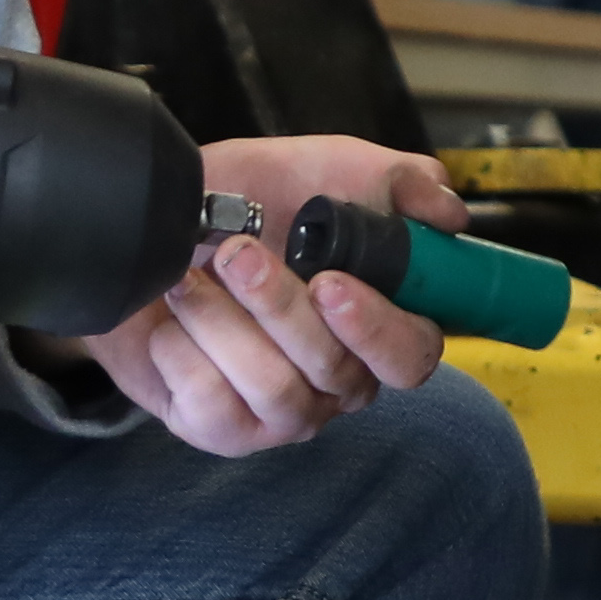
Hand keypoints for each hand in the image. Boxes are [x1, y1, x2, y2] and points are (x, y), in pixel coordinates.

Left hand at [78, 134, 455, 457]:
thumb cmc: (242, 207)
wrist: (150, 229)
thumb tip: (450, 211)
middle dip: (278, 304)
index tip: (330, 283)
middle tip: (237, 253)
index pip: (411, 356)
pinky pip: (214, 409)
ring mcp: (283, 411)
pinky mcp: (222, 429)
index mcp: (376, 326)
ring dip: (222, 321)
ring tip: (188, 279)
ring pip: (275, 388)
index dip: (378, 329)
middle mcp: (336, 378)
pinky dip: (182, 354)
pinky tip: (171, 324)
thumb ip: (401, 181)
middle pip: (334, 368)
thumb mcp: (326, 170)